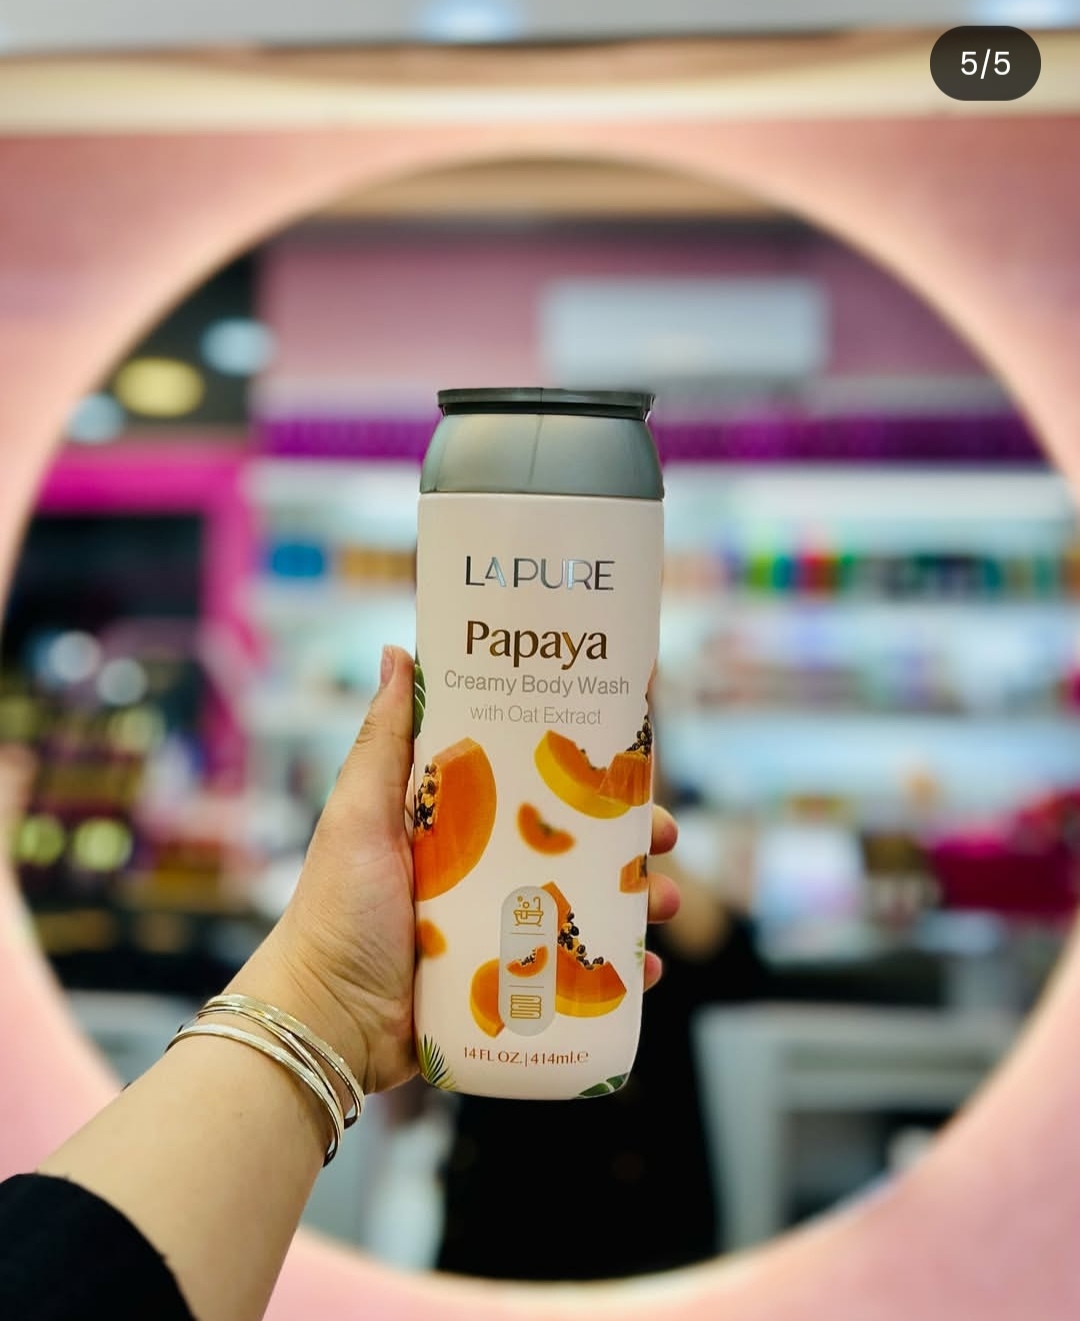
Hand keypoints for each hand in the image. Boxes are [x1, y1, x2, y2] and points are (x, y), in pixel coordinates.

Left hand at [236, 645, 680, 1096]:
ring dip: (635, 905)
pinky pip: (575, 976)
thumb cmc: (335, 909)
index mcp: (456, 824)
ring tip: (663, 905)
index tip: (631, 759)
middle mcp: (483, 872)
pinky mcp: (507, 983)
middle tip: (664, 837)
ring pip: (586, 908)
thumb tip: (398, 651)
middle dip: (628, 842)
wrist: (323, 1019)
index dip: (585, 774)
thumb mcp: (358, 815)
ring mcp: (499, 930)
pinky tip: (648, 973)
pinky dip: (616, 975)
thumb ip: (383, 741)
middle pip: (574, 846)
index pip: (534, 785)